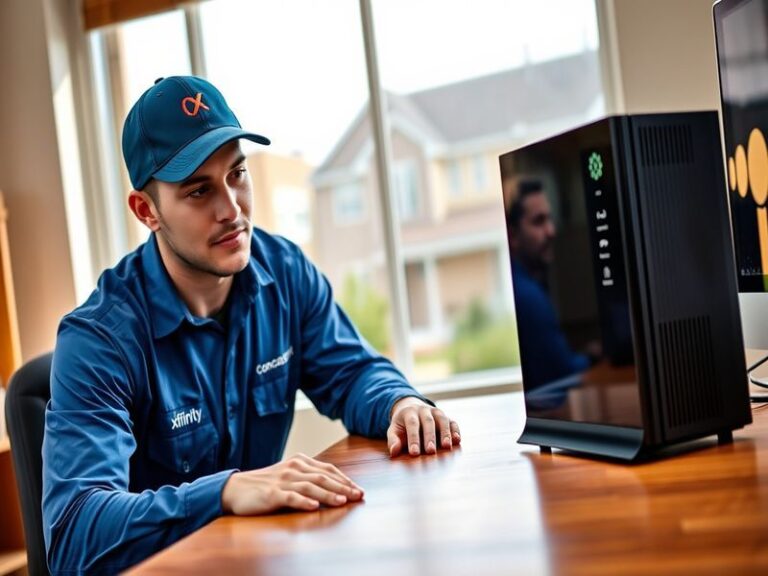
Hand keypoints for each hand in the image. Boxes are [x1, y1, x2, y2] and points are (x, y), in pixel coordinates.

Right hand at [221, 453, 363, 514]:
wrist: (236, 489)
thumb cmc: (266, 485)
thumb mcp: (290, 476)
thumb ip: (309, 478)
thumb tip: (336, 487)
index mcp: (300, 462)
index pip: (328, 470)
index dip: (344, 479)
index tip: (358, 489)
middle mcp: (293, 468)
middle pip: (323, 477)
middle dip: (343, 487)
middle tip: (358, 496)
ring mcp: (282, 480)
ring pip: (310, 486)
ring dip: (328, 494)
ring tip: (343, 501)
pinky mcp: (272, 494)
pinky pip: (291, 497)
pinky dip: (304, 501)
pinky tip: (315, 507)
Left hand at [387, 397, 460, 457]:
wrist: (411, 408)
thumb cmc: (402, 424)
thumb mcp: (394, 430)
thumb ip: (393, 440)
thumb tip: (393, 452)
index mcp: (409, 412)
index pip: (412, 424)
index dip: (413, 439)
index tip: (414, 453)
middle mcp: (424, 410)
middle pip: (428, 422)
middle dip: (429, 437)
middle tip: (430, 451)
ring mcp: (436, 412)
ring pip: (442, 420)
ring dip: (445, 433)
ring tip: (447, 446)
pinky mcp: (446, 417)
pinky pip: (452, 422)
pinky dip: (455, 430)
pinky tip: (457, 440)